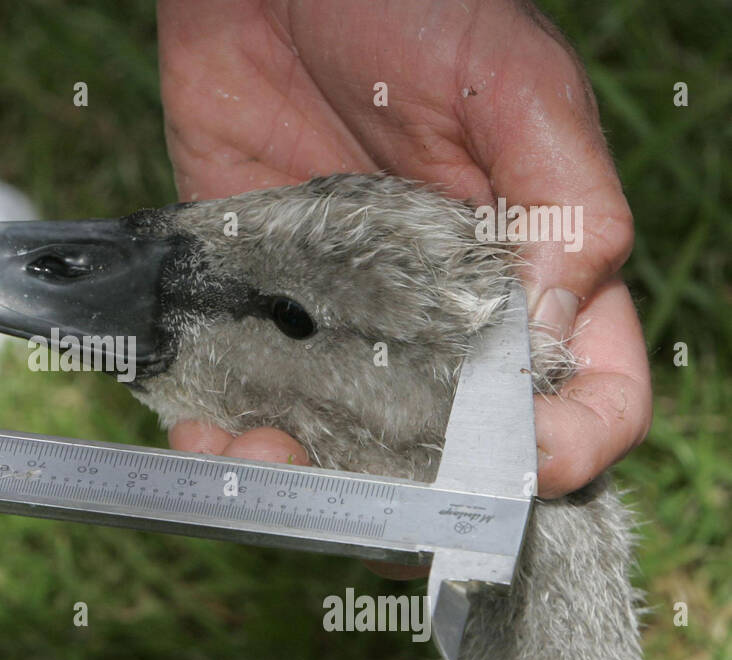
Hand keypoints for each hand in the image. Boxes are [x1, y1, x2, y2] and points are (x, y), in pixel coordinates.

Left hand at [157, 0, 649, 502]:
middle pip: (446, 440)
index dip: (569, 444)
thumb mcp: (510, 88)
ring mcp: (342, 311)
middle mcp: (437, 307)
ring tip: (256, 454)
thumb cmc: (408, 6)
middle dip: (405, 484)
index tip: (520, 468)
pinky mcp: (254, 298)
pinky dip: (220, 424)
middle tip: (357, 487)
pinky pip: (242, 383)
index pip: (581, 386)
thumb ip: (560, 203)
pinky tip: (202, 429)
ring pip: (335, 432)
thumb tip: (556, 330)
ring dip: (300, 468)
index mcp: (528, 263)